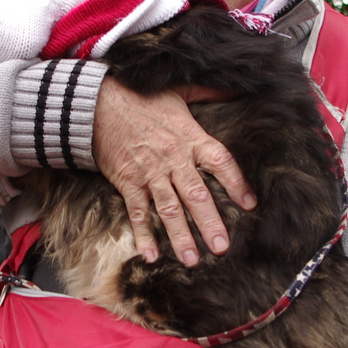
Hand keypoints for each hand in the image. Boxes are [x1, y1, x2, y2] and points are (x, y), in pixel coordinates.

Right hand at [92, 76, 255, 265]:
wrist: (98, 101)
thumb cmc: (142, 97)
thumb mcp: (180, 90)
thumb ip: (211, 91)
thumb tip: (238, 87)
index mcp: (190, 137)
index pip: (219, 162)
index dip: (235, 183)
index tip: (249, 204)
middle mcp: (173, 158)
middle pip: (196, 195)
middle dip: (210, 223)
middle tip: (222, 248)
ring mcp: (149, 172)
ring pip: (168, 209)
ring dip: (180, 236)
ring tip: (192, 260)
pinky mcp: (128, 181)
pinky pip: (137, 212)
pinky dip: (143, 234)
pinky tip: (151, 256)